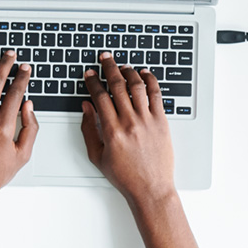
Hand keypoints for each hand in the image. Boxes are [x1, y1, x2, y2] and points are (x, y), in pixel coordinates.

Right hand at [81, 52, 175, 211]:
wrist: (150, 188)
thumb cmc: (125, 176)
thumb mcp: (97, 155)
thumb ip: (89, 129)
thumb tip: (86, 107)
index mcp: (112, 131)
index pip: (100, 96)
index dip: (93, 82)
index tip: (90, 74)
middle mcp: (130, 122)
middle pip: (118, 85)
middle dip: (109, 68)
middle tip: (105, 58)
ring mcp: (148, 121)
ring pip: (137, 86)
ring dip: (129, 71)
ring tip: (123, 66)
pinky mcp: (162, 122)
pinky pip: (156, 95)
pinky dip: (150, 81)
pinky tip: (145, 74)